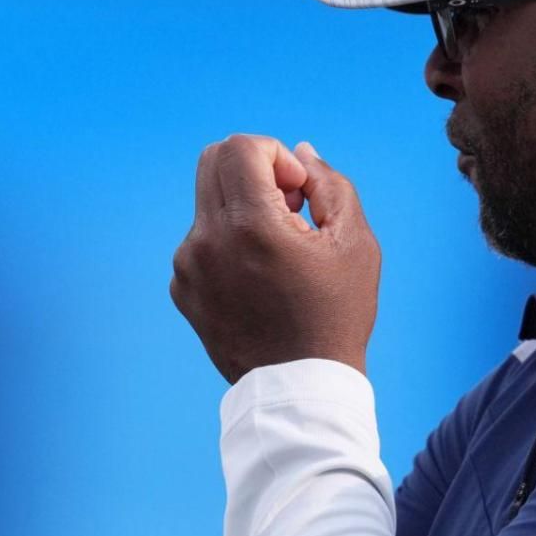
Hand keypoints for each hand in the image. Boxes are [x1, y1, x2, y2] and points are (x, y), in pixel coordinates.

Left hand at [170, 134, 380, 383]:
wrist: (300, 388)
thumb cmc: (335, 315)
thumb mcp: (354, 242)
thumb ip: (329, 183)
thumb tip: (299, 152)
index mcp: (250, 226)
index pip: (240, 147)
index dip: (275, 154)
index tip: (297, 190)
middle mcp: (207, 241)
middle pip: (212, 162)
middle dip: (254, 169)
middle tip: (287, 206)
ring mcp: (187, 267)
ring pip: (208, 202)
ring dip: (242, 208)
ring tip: (278, 251)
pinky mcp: (181, 288)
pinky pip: (199, 240)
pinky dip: (227, 242)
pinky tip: (258, 278)